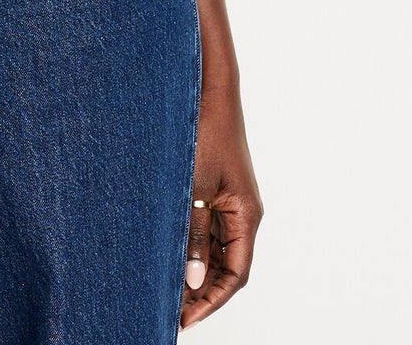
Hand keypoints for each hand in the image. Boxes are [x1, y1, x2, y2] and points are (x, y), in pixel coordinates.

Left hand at [180, 83, 262, 329]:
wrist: (208, 90)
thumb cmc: (203, 132)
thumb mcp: (193, 187)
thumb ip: (193, 234)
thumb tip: (193, 282)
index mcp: (246, 216)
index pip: (235, 276)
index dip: (211, 301)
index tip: (184, 319)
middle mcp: (243, 213)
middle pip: (226, 267)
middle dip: (201, 291)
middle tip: (170, 310)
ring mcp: (231, 202)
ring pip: (216, 249)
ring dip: (195, 270)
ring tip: (165, 290)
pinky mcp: (217, 189)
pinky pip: (208, 228)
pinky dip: (192, 246)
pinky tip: (169, 255)